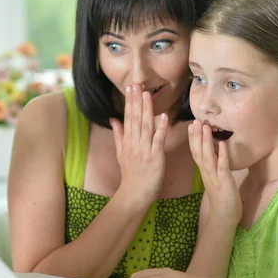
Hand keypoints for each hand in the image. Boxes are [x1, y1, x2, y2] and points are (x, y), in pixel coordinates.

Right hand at [110, 84, 167, 207]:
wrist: (135, 193)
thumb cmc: (130, 174)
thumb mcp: (121, 153)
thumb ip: (118, 134)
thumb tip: (113, 119)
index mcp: (127, 141)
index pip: (128, 117)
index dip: (129, 102)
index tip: (130, 88)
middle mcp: (134, 143)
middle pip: (135, 119)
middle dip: (136, 101)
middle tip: (137, 85)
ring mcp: (144, 150)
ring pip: (146, 126)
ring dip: (147, 110)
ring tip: (148, 95)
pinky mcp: (155, 157)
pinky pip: (158, 141)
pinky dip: (161, 129)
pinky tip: (163, 117)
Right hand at [189, 120, 241, 224]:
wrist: (223, 216)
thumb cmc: (221, 198)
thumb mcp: (215, 179)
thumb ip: (213, 167)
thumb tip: (213, 155)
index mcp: (204, 171)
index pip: (195, 152)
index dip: (193, 139)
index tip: (191, 125)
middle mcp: (206, 172)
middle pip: (198, 151)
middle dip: (196, 136)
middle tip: (195, 121)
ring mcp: (214, 176)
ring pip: (207, 156)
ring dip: (206, 141)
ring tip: (205, 127)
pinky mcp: (224, 181)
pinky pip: (222, 166)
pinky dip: (221, 155)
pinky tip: (221, 144)